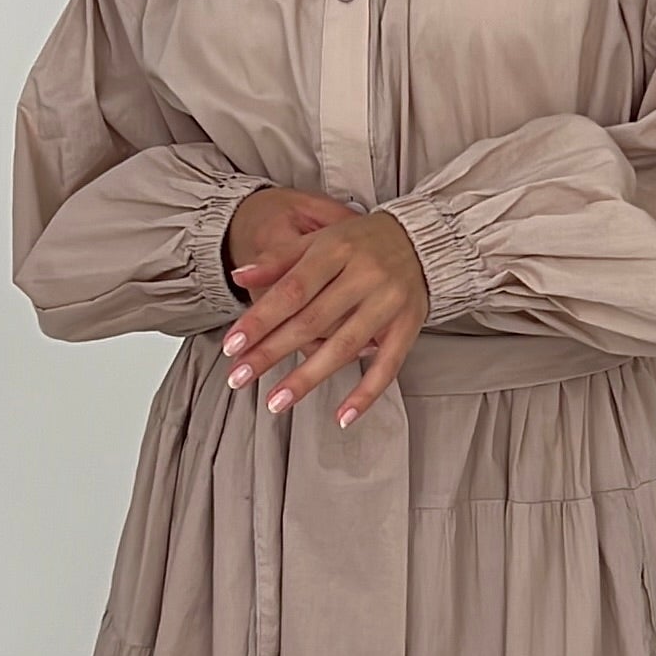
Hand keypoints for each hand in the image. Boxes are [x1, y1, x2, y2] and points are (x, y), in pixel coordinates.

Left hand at [222, 198, 430, 428]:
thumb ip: (279, 260)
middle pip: (311, 321)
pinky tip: (342, 416)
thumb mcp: (319, 240)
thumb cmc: (361, 243)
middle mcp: (363, 276)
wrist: (423, 239)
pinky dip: (366, 393)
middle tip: (239, 378)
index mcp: (336, 250)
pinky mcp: (409, 326)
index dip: (260, 319)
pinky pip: (388, 366)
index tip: (233, 345)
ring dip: (308, 378)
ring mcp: (388, 303)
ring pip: (343, 347)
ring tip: (276, 402)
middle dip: (272, 352)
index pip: (291, 290)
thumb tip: (239, 277)